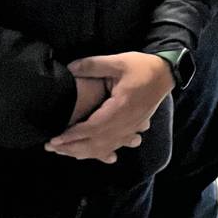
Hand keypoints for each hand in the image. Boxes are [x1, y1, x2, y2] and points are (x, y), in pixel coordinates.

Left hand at [46, 53, 173, 162]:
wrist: (166, 74)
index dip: (72, 135)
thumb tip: (70, 68)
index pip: (92, 127)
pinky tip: (92, 156)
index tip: (54, 139)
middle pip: (96, 142)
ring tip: (65, 153)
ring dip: (84, 152)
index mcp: (120, 107)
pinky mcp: (133, 128)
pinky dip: (100, 153)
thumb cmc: (142, 67)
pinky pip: (114, 145)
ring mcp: (130, 128)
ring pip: (105, 147)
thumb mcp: (118, 61)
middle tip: (51, 148)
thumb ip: (93, 65)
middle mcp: (125, 122)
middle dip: (72, 147)